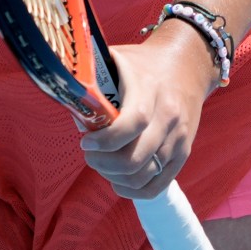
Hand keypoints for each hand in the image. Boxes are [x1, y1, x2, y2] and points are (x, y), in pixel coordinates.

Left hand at [78, 21, 223, 201]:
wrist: (187, 67)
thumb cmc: (143, 64)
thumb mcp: (118, 59)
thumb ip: (92, 77)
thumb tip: (63, 98)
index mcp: (150, 89)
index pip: (133, 122)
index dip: (105, 140)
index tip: (85, 142)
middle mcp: (169, 116)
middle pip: (136, 158)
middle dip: (103, 164)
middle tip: (89, 154)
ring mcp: (179, 138)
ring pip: (144, 176)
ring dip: (115, 177)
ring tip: (102, 165)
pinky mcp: (183, 153)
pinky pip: (157, 186)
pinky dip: (133, 190)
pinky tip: (118, 180)